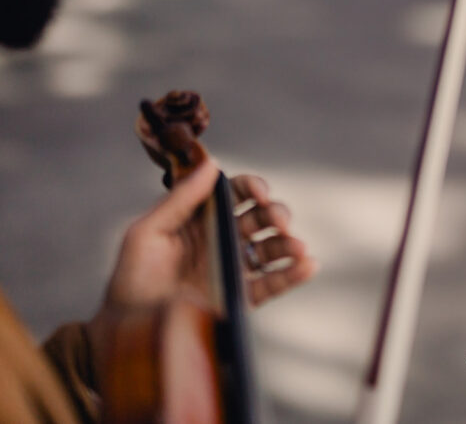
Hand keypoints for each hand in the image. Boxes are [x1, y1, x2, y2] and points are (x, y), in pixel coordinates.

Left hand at [86, 161, 316, 377]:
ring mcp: (234, 268)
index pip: (237, 193)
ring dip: (290, 243)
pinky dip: (294, 274)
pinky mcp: (241, 298)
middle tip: (279, 222)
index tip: (260, 194)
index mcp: (202, 218)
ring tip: (298, 248)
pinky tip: (308, 266)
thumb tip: (212, 163)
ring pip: (272, 248)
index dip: (253, 188)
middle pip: (261, 218)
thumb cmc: (131, 279)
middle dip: (276, 214)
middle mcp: (223, 239)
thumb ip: (180, 199)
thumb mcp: (147, 232)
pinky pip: (273, 283)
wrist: (127, 331)